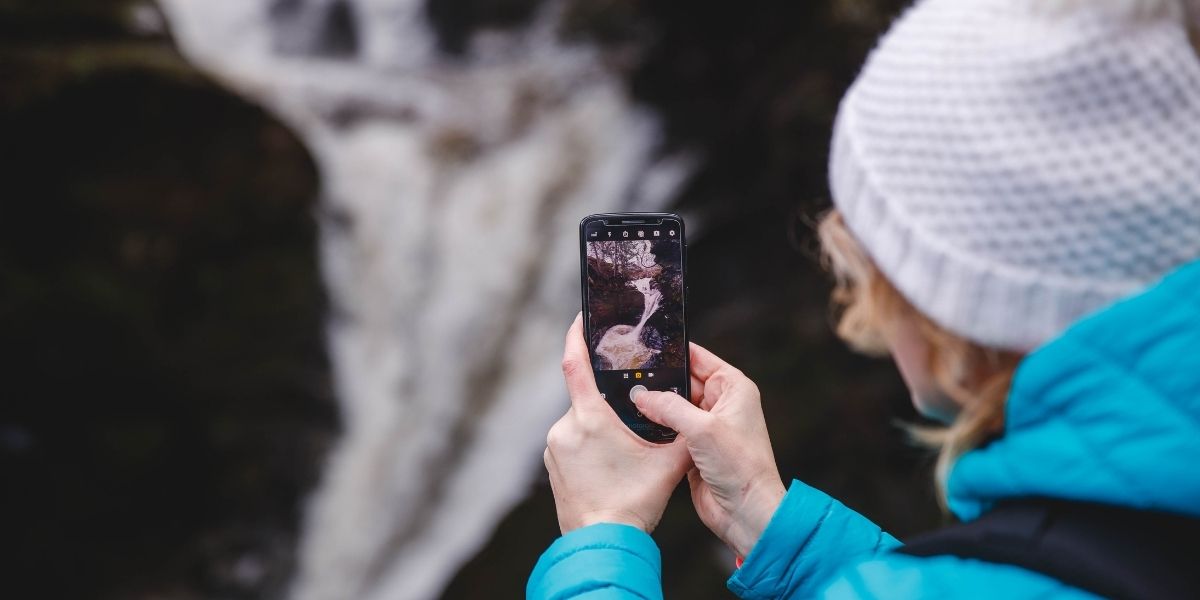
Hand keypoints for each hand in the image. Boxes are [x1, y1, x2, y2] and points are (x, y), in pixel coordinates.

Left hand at [543, 314, 691, 533]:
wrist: (602, 543)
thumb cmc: (632, 504)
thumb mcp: (667, 464)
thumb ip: (680, 433)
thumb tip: (694, 416)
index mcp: (590, 419)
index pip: (575, 364)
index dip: (576, 336)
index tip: (581, 319)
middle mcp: (565, 428)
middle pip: (587, 400)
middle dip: (609, 405)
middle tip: (632, 422)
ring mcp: (554, 449)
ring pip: (581, 424)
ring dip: (601, 430)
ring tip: (624, 455)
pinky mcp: (552, 467)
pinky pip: (572, 444)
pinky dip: (590, 448)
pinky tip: (609, 468)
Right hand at [632, 343, 785, 557]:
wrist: (747, 512)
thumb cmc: (741, 467)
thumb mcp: (702, 429)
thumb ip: (669, 407)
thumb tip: (642, 395)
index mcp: (733, 388)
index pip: (699, 358)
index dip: (674, 352)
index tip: (645, 346)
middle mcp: (721, 404)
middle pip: (682, 382)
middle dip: (658, 382)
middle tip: (627, 377)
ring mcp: (707, 427)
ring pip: (673, 407)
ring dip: (655, 408)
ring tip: (625, 399)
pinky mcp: (694, 448)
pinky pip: (669, 430)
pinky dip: (655, 428)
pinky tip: (635, 424)